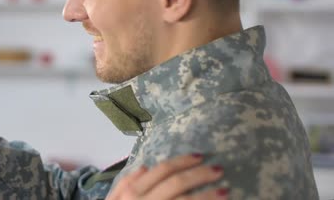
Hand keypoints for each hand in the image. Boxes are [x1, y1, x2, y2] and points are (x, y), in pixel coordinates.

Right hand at [106, 154, 227, 199]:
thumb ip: (125, 184)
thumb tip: (145, 168)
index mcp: (131, 192)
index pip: (161, 170)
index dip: (182, 161)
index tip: (200, 156)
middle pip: (177, 183)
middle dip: (200, 175)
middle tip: (218, 169)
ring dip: (208, 196)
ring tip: (225, 191)